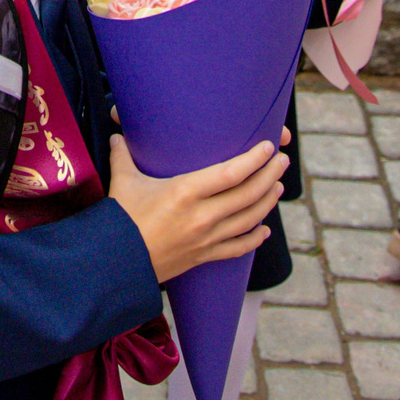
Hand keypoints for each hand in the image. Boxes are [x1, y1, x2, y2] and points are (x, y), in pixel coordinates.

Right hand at [109, 132, 285, 283]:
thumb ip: (123, 156)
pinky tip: (264, 231)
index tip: (268, 147)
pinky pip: (237, 248)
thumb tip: (117, 136)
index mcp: (184, 192)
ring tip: (278, 187)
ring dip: (268, 202)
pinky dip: (255, 239)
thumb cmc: (120, 220)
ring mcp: (206, 239)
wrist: (117, 264)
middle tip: (282, 161)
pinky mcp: (204, 256)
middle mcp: (201, 216)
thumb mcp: (123, 183)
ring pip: (249, 220)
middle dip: (269, 176)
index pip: (230, 173)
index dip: (254, 160)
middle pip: (248, 194)